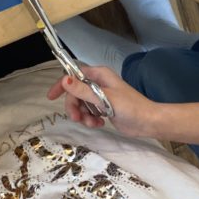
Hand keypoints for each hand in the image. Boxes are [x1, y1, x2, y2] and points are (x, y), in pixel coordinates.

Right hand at [45, 65, 159, 137]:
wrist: (147, 122)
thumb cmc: (130, 107)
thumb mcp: (104, 99)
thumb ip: (83, 91)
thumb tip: (64, 80)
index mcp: (99, 75)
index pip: (74, 75)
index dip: (62, 85)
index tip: (51, 97)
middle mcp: (98, 83)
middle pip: (75, 93)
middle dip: (74, 107)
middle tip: (77, 118)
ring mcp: (100, 96)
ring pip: (81, 105)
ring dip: (83, 115)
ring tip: (93, 123)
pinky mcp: (103, 108)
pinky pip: (88, 112)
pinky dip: (90, 119)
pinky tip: (99, 124)